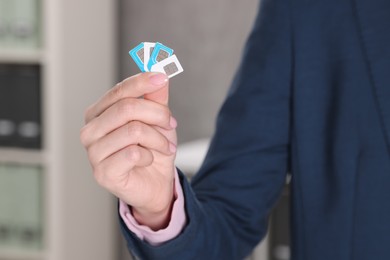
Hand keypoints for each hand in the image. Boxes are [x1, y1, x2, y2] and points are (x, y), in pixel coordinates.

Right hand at [80, 72, 176, 229]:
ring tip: (164, 147)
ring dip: (158, 138)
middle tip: (171, 124)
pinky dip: (150, 156)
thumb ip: (155, 97)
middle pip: (127, 108)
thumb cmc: (152, 149)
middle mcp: (90, 131)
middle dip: (157, 115)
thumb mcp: (157, 120)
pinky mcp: (102, 173)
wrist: (156, 183)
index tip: (162, 78)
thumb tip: (159, 71)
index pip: (118, 91)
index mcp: (98, 113)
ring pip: (133, 130)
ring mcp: (93, 153)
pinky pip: (133, 153)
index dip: (142, 82)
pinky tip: (148, 161)